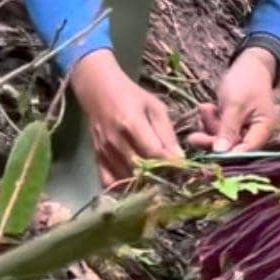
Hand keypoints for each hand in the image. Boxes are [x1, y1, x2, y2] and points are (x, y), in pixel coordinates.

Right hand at [70, 49, 182, 186]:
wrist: (99, 92)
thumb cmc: (132, 96)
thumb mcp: (155, 107)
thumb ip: (166, 132)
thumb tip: (179, 158)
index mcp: (131, 123)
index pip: (153, 152)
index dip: (169, 162)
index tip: (182, 168)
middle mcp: (115, 141)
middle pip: (139, 167)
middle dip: (158, 175)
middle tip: (172, 177)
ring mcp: (104, 151)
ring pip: (126, 177)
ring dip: (143, 183)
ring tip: (158, 181)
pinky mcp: (97, 158)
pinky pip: (108, 181)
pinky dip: (123, 187)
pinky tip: (136, 184)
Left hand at [187, 47, 279, 152]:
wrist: (249, 65)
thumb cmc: (246, 81)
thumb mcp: (235, 104)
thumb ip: (228, 129)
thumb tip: (220, 153)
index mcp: (265, 128)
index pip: (248, 150)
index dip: (229, 155)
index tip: (208, 154)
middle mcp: (257, 133)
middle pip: (232, 148)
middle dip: (212, 139)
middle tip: (193, 137)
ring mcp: (245, 130)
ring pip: (222, 140)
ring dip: (209, 127)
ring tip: (205, 108)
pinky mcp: (235, 126)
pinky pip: (219, 132)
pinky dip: (210, 122)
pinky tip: (207, 108)